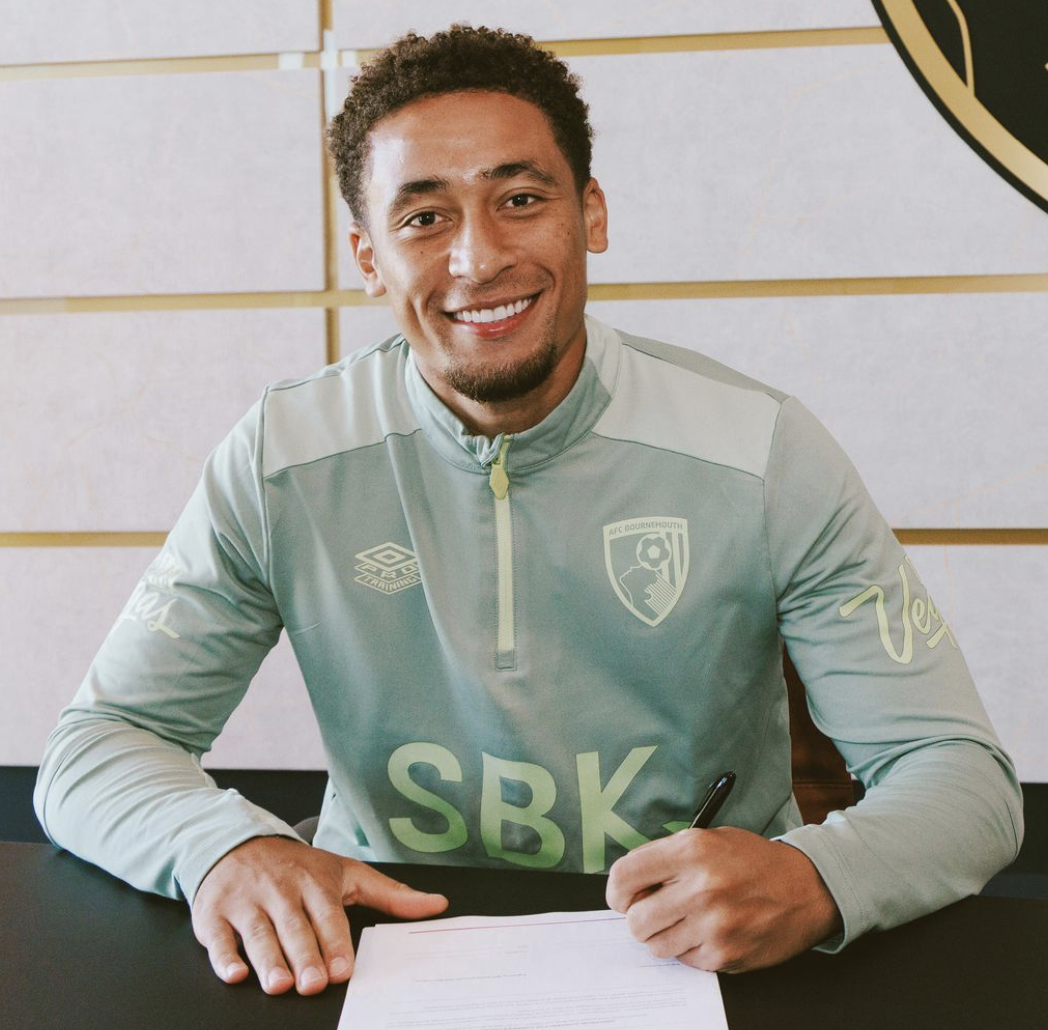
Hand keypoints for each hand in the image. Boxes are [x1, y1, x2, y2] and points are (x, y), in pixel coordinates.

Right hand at [191, 836, 447, 993]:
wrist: (238, 842)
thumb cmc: (299, 867)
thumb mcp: (346, 872)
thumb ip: (390, 892)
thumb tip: (438, 905)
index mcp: (315, 882)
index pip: (327, 914)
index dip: (335, 942)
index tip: (342, 969)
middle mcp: (281, 890)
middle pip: (294, 927)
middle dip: (304, 956)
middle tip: (313, 983)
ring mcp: (246, 901)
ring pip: (258, 933)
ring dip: (268, 960)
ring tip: (279, 986)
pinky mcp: (214, 912)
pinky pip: (218, 936)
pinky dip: (224, 956)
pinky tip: (234, 973)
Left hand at [605, 827, 840, 972]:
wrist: (806, 888)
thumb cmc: (752, 862)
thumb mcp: (708, 840)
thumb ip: (667, 859)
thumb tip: (630, 887)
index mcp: (691, 850)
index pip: (625, 875)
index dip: (616, 891)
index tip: (621, 896)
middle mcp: (700, 887)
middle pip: (635, 920)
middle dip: (639, 918)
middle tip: (654, 911)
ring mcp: (714, 925)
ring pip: (656, 946)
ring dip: (665, 936)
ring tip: (687, 920)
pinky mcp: (726, 955)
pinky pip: (685, 961)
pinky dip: (691, 950)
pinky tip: (709, 931)